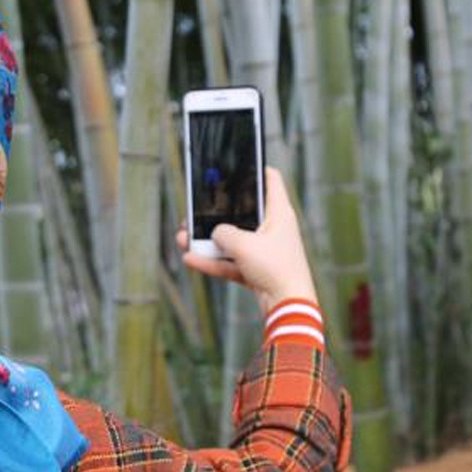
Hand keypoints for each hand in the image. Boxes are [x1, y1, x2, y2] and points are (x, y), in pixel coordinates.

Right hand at [178, 168, 317, 315]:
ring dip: (208, 240)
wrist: (287, 307)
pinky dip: (212, 261)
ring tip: (184, 237)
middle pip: (243, 212)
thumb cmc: (275, 269)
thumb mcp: (243, 245)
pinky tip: (190, 258)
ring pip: (232, 240)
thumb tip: (215, 233)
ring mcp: (264, 250)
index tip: (237, 165)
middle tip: (196, 209)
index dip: (256, 169)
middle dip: (217, 212)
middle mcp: (273, 228)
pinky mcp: (256, 270)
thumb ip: (223, 233)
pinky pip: (230, 262)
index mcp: (278, 212)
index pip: (271, 180)